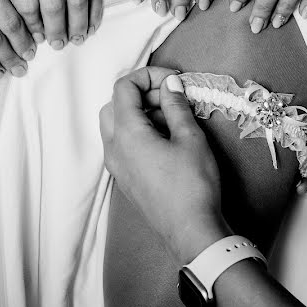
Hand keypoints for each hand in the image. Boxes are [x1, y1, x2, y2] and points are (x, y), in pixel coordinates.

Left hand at [99, 67, 227, 263]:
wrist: (191, 230)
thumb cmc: (194, 184)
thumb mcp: (190, 138)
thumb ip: (176, 106)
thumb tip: (170, 85)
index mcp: (126, 134)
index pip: (123, 88)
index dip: (148, 76)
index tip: (174, 80)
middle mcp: (113, 148)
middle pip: (114, 104)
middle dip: (141, 94)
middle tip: (172, 97)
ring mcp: (116, 166)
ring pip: (115, 125)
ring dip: (139, 113)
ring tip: (172, 118)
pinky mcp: (124, 178)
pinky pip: (121, 145)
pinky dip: (138, 132)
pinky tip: (166, 139)